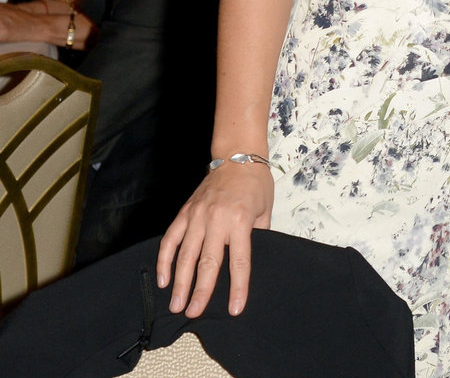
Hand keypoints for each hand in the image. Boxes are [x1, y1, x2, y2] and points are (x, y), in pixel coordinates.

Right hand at [156, 160, 273, 316]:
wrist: (237, 157)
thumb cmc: (255, 185)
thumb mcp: (265, 211)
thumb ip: (258, 236)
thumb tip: (249, 262)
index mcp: (240, 221)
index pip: (239, 261)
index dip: (237, 287)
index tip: (234, 308)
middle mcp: (216, 220)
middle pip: (207, 262)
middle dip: (200, 291)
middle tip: (193, 313)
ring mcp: (197, 216)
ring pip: (184, 255)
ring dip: (179, 282)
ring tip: (176, 304)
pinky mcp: (184, 213)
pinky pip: (170, 240)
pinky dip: (164, 260)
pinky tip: (163, 280)